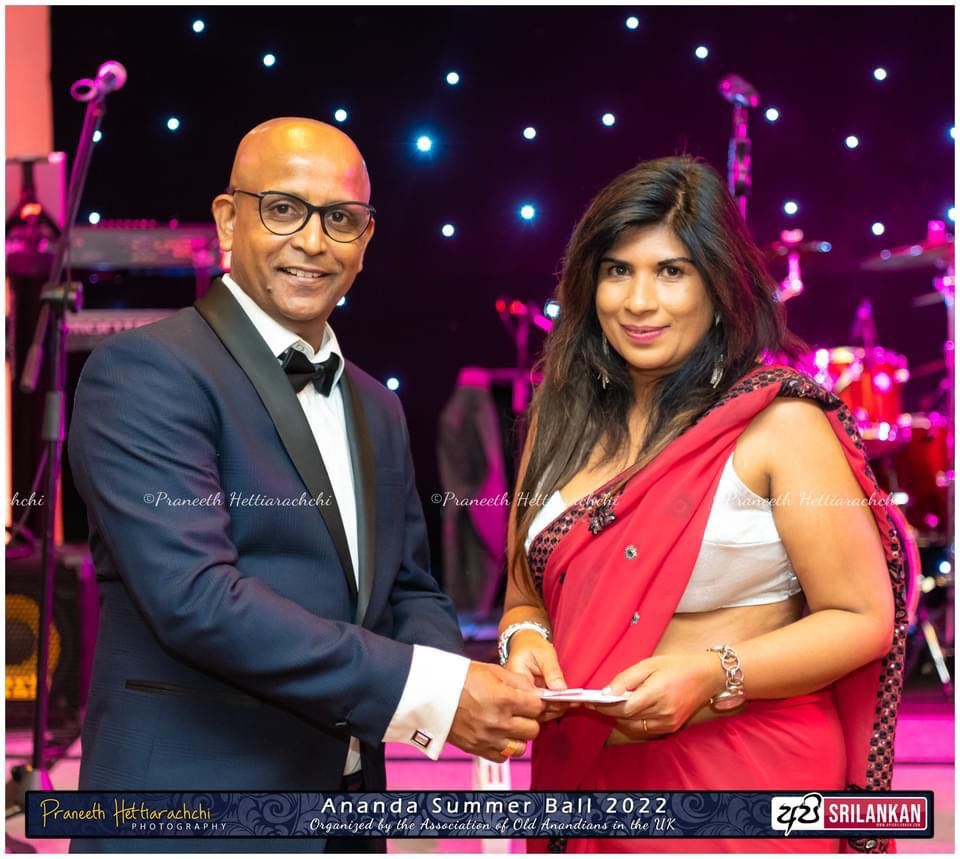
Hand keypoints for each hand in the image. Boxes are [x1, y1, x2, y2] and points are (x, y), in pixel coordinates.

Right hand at [446, 661, 544, 761]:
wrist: (432, 693)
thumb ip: (518, 682)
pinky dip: (504, 747)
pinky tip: (497, 734)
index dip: (536, 702)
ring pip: (521, 747)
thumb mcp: (492, 671)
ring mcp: (488, 738)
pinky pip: (503, 757)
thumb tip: (537, 692)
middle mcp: (498, 721)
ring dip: (518, 736)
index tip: (530, 700)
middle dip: (529, 719)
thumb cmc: (460, 678)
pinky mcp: (477, 749)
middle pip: (533, 729)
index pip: (537, 707)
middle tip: (520, 711)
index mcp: (503, 699)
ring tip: (509, 724)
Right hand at [504, 629, 574, 722]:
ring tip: (572, 703)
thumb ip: (552, 670)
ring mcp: (519, 698)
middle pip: (533, 709)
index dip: (549, 701)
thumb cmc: (533, 646)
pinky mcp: (527, 701)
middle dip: (554, 708)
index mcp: (514, 677)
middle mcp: (514, 691)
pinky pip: (539, 711)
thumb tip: (560, 689)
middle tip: (572, 702)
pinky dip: (553, 710)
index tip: (565, 699)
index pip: (530, 696)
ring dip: (554, 711)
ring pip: (536, 714)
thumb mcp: (544, 653)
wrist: (525, 644)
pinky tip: (565, 704)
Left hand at [588, 652, 722, 740]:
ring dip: (619, 718)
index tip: (589, 702)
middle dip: (607, 711)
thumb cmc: (678, 665)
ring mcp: (668, 723)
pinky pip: (644, 729)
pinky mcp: (671, 728)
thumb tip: (606, 692)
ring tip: (608, 706)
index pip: (623, 707)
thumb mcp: (650, 664)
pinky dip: (632, 722)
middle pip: (626, 718)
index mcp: (657, 693)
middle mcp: (663, 712)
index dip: (604, 706)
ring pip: (634, 726)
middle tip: (594, 704)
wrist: (708, 676)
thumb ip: (626, 678)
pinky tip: (627, 711)